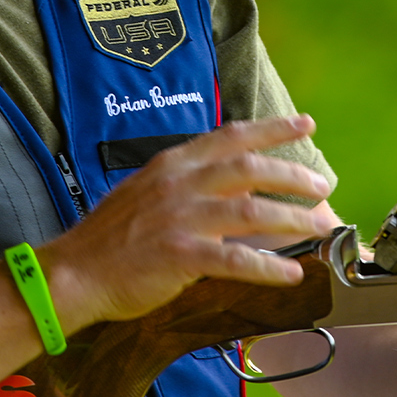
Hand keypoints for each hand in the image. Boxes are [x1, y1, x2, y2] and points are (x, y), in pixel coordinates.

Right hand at [41, 115, 333, 329]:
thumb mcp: (146, 194)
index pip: (229, 137)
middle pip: (249, 168)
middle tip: (322, 185)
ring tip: (319, 226)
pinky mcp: (180, 255)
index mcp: (170, 165)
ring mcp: (178, 218)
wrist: (74, 272)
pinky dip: (269, 267)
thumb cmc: (110, 238)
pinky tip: (291, 274)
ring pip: (251, 210)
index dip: (272, 129)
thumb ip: (188, 186)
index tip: (304, 122)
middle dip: (293, 174)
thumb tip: (235, 187)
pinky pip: (236, 259)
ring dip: (293, 217)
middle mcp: (177, 184)